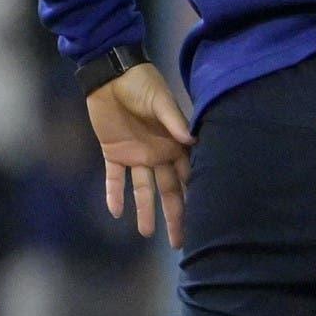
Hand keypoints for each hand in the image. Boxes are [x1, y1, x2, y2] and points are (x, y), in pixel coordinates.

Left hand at [85, 63, 192, 248]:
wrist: (111, 74)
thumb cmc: (142, 83)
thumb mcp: (160, 100)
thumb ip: (174, 121)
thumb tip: (192, 140)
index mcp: (175, 144)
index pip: (188, 176)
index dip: (195, 196)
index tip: (204, 219)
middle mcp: (159, 155)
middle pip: (169, 191)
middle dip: (175, 215)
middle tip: (180, 241)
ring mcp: (136, 155)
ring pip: (143, 189)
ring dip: (145, 211)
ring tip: (147, 234)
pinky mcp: (113, 153)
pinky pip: (114, 178)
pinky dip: (114, 194)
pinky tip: (115, 212)